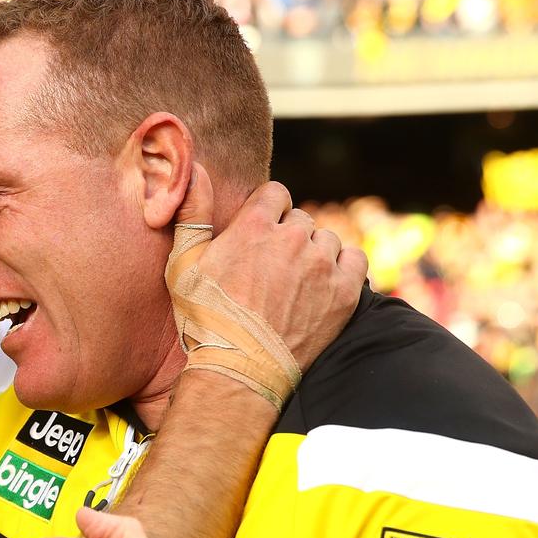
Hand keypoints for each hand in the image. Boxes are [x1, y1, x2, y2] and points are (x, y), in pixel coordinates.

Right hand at [173, 165, 366, 370]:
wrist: (238, 369)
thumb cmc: (204, 318)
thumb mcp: (183, 263)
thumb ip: (192, 211)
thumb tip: (196, 168)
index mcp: (255, 225)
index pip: (275, 193)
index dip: (266, 213)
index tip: (258, 236)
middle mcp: (293, 238)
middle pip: (300, 219)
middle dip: (288, 236)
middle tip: (271, 268)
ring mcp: (323, 265)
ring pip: (327, 240)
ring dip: (314, 253)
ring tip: (295, 282)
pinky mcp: (344, 292)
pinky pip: (355, 261)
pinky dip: (342, 268)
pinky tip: (323, 285)